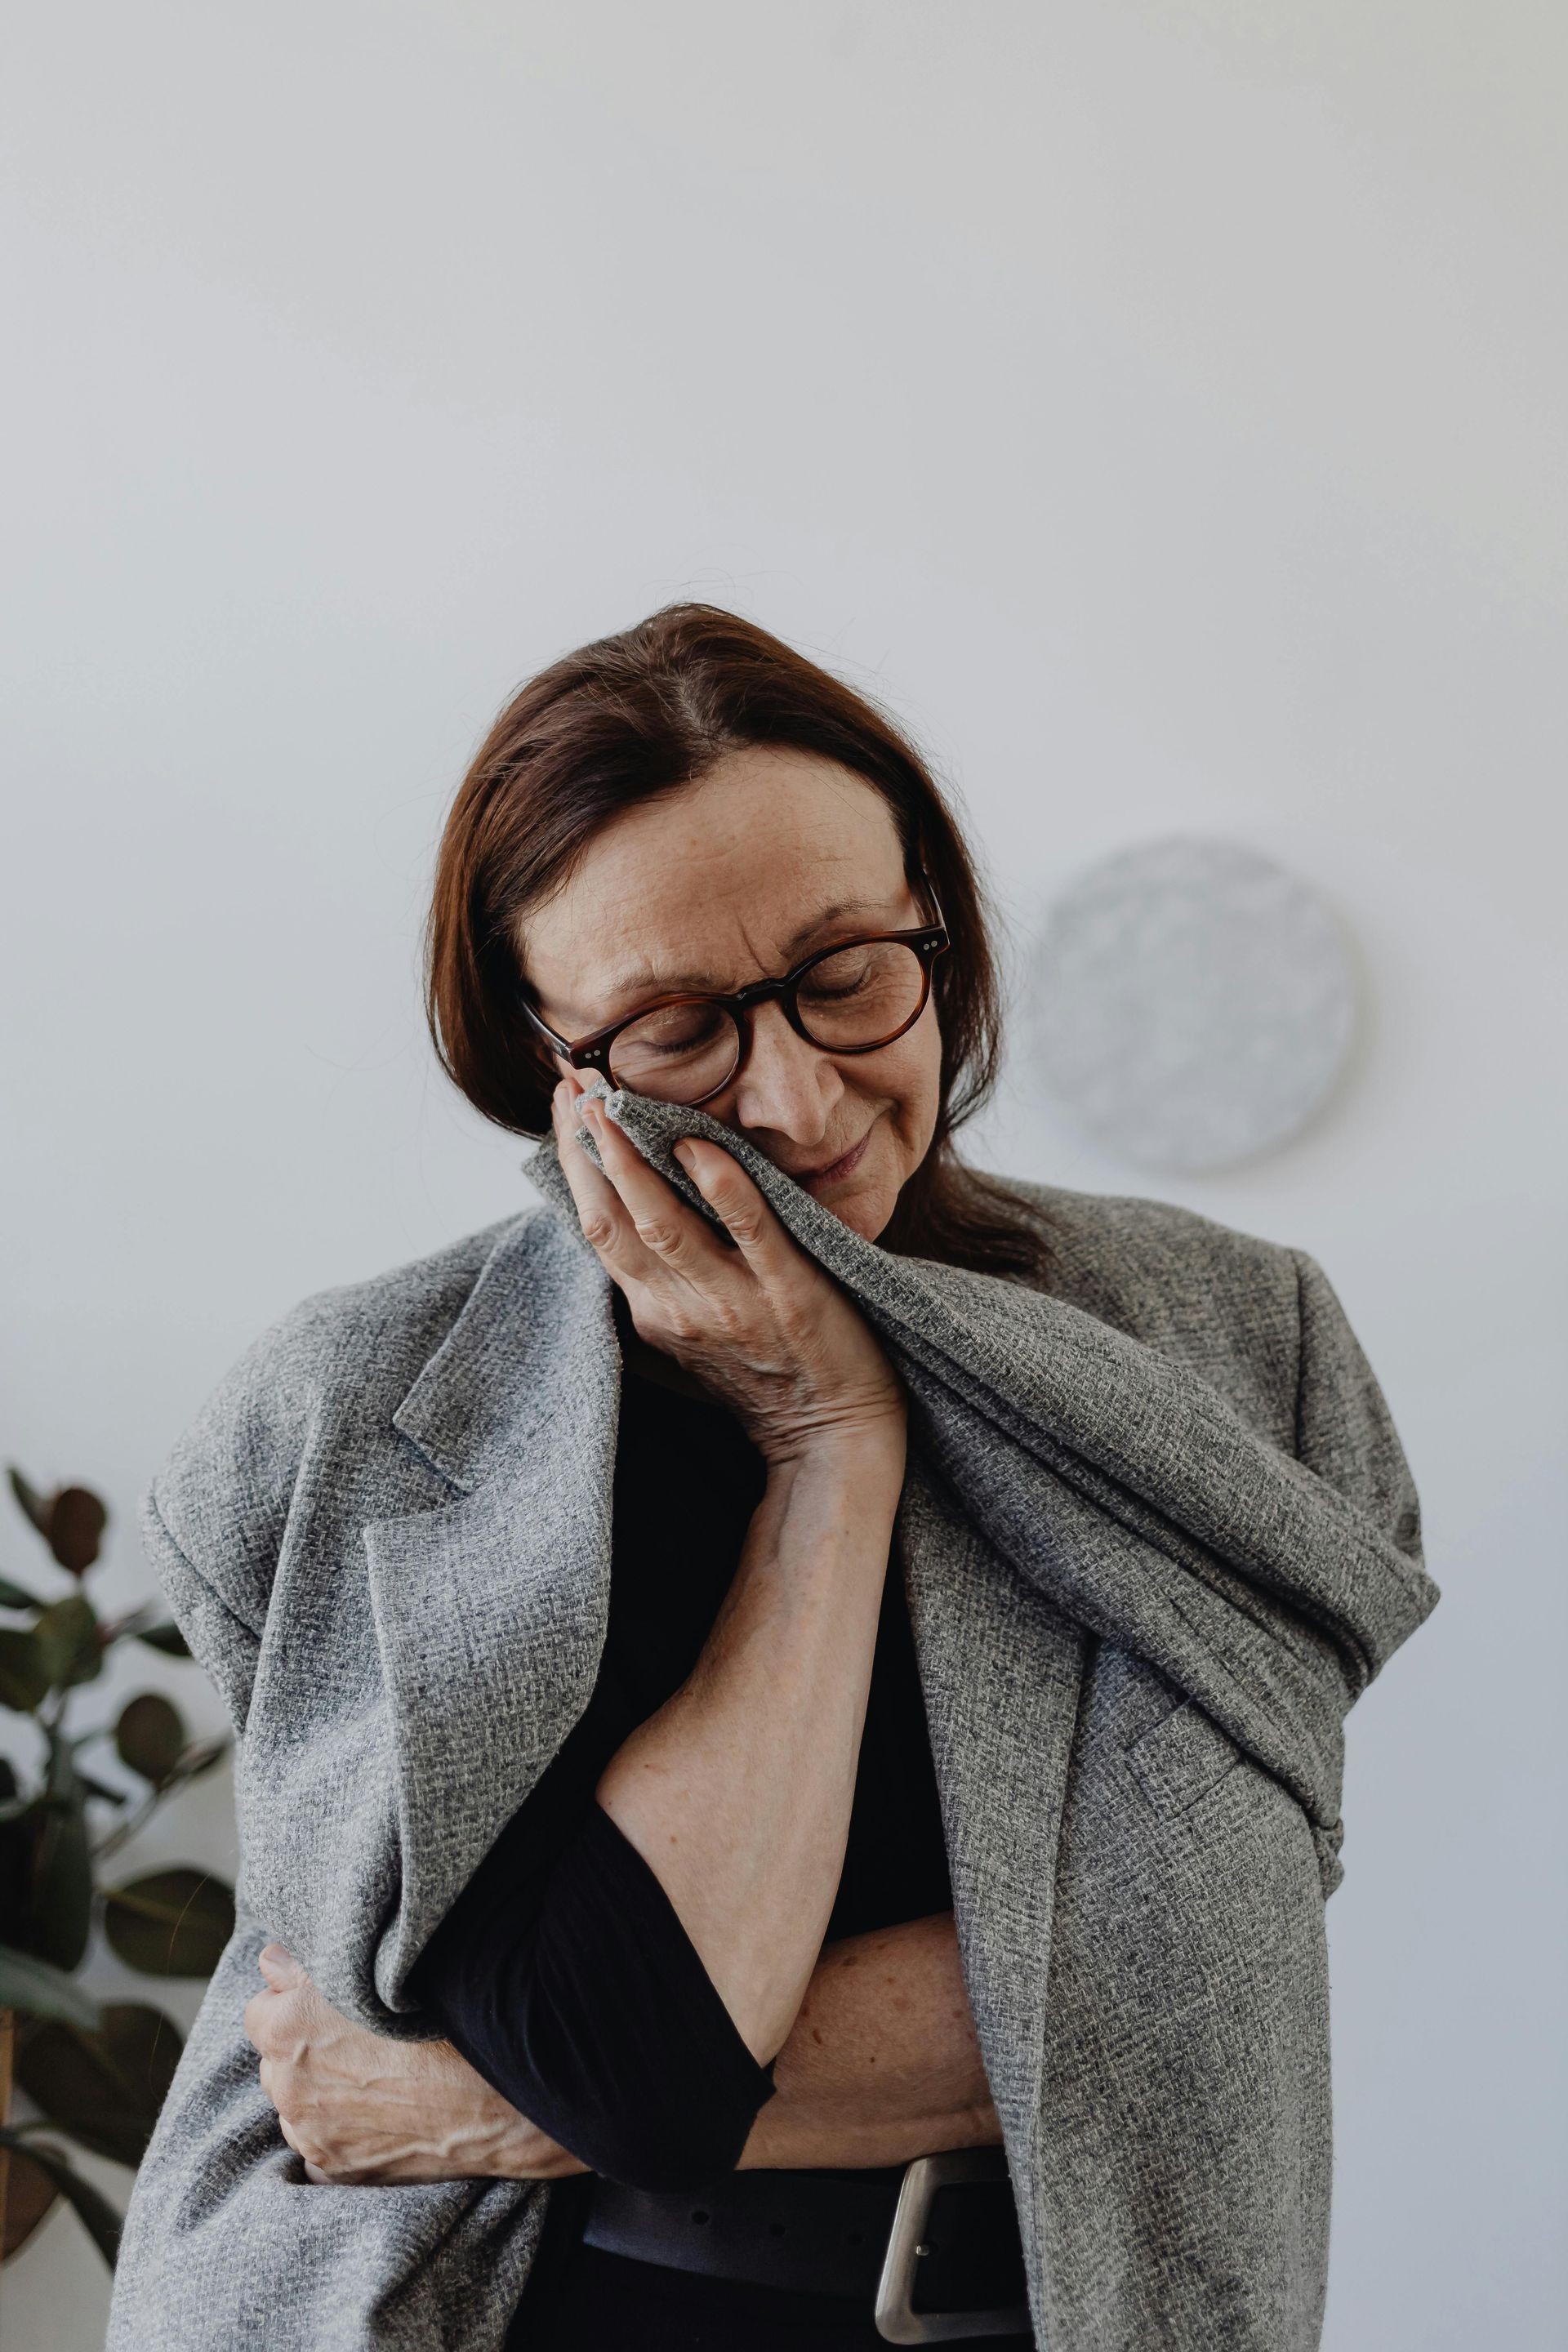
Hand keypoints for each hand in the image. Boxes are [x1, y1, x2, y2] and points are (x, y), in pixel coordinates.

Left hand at [243, 1945, 589, 2184]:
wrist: (495, 2098)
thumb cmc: (441, 2023)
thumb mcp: (374, 1973)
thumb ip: (306, 1967)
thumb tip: (271, 1961)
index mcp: (287, 2029)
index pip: (259, 2010)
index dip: (292, 2002)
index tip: (326, 2003)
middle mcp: (288, 2086)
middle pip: (276, 2060)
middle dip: (304, 2049)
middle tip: (357, 2038)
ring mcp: (311, 2133)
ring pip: (296, 2105)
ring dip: (318, 2092)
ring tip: (374, 2076)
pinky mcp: (336, 2170)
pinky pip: (317, 2149)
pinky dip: (337, 2134)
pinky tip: (376, 2116)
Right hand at [552, 1076, 904, 1467]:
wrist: (832, 1434)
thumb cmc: (765, 1374)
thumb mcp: (691, 1329)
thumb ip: (659, 1274)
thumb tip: (630, 1205)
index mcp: (652, 1310)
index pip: (595, 1225)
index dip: (572, 1164)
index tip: (561, 1103)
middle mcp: (679, 1307)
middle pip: (613, 1221)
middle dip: (586, 1150)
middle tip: (570, 1085)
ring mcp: (732, 1301)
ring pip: (663, 1226)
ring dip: (631, 1163)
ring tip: (609, 1105)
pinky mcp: (789, 1295)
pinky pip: (750, 1232)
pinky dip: (722, 1187)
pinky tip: (700, 1145)